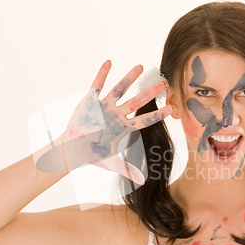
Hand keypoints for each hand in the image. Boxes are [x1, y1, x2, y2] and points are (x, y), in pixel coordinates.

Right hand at [36, 61, 171, 184]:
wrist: (73, 148)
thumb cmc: (92, 154)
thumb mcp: (111, 162)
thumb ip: (128, 169)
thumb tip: (143, 181)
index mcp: (123, 127)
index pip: (144, 120)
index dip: (157, 115)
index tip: (171, 108)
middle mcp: (117, 114)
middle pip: (136, 101)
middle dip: (150, 93)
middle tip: (163, 83)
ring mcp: (105, 106)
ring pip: (120, 89)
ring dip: (129, 79)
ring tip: (141, 66)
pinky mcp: (91, 100)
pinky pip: (98, 85)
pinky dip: (102, 74)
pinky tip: (109, 62)